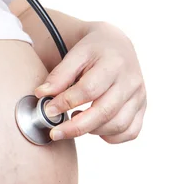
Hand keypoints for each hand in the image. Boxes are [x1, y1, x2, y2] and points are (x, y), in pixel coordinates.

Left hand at [35, 21, 146, 143]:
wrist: (117, 46)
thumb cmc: (93, 51)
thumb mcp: (75, 55)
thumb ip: (59, 75)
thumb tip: (42, 94)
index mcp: (114, 63)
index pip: (89, 89)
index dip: (66, 103)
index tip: (48, 111)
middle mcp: (131, 81)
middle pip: (104, 112)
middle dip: (76, 127)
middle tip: (55, 133)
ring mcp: (139, 96)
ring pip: (118, 125)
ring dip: (92, 130)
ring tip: (75, 119)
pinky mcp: (142, 108)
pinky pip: (130, 132)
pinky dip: (111, 137)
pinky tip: (94, 127)